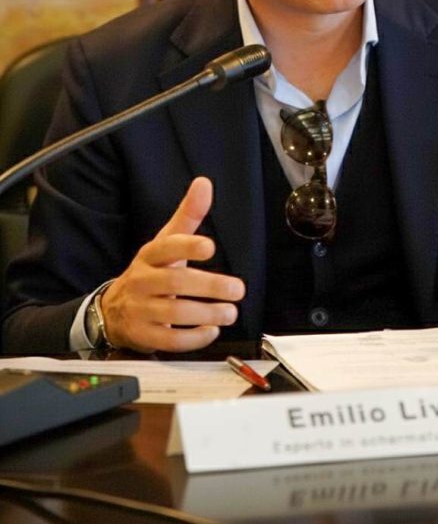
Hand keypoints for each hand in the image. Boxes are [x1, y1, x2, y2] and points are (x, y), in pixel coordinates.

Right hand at [100, 177, 244, 352]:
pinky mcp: (143, 335)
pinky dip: (193, 338)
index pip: (165, 247)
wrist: (114, 310)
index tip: (210, 247)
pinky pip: (168, 340)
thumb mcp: (166, 241)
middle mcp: (142, 281)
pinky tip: (211, 330)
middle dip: (209, 286)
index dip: (187, 247)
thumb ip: (188, 215)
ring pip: (174, 313)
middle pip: (175, 282)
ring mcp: (140, 310)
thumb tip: (204, 184)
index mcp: (149, 255)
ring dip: (207, 313)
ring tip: (231, 312)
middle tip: (237, 289)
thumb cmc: (151, 271)